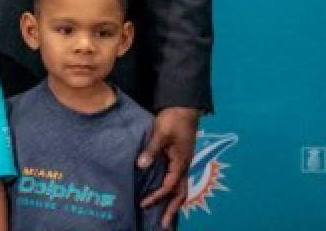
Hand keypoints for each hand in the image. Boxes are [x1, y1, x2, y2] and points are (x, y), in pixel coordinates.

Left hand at [138, 106, 199, 228]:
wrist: (184, 107)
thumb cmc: (173, 119)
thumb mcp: (161, 133)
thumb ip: (151, 150)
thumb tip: (141, 165)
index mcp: (181, 162)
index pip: (169, 185)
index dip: (157, 196)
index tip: (144, 203)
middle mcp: (184, 166)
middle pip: (180, 193)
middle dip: (172, 209)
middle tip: (164, 226)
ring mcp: (182, 163)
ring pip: (180, 188)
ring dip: (172, 202)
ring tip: (165, 217)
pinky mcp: (178, 158)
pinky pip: (176, 180)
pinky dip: (171, 191)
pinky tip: (164, 195)